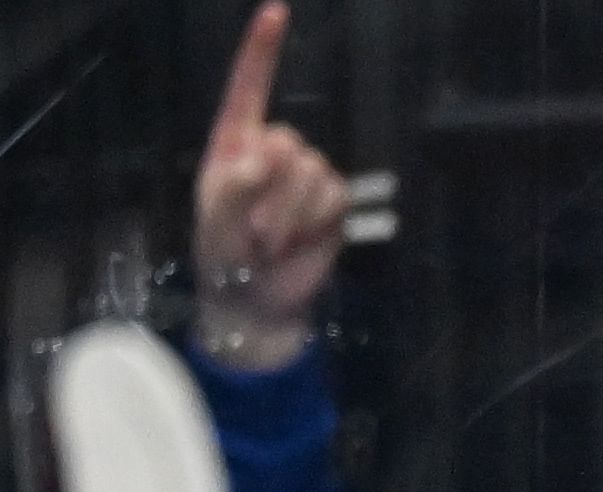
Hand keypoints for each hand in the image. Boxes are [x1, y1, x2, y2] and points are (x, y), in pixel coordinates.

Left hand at [191, 4, 346, 371]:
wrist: (261, 302)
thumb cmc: (225, 258)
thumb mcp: (215, 223)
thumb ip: (235, 187)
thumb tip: (267, 156)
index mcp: (232, 144)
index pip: (248, 89)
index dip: (262, 52)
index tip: (277, 12)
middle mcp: (270, 152)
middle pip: (288, 142)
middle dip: (274, 191)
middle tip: (256, 232)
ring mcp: (304, 176)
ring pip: (314, 171)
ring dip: (292, 214)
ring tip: (273, 242)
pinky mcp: (333, 202)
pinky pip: (336, 194)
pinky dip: (316, 222)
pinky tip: (299, 241)